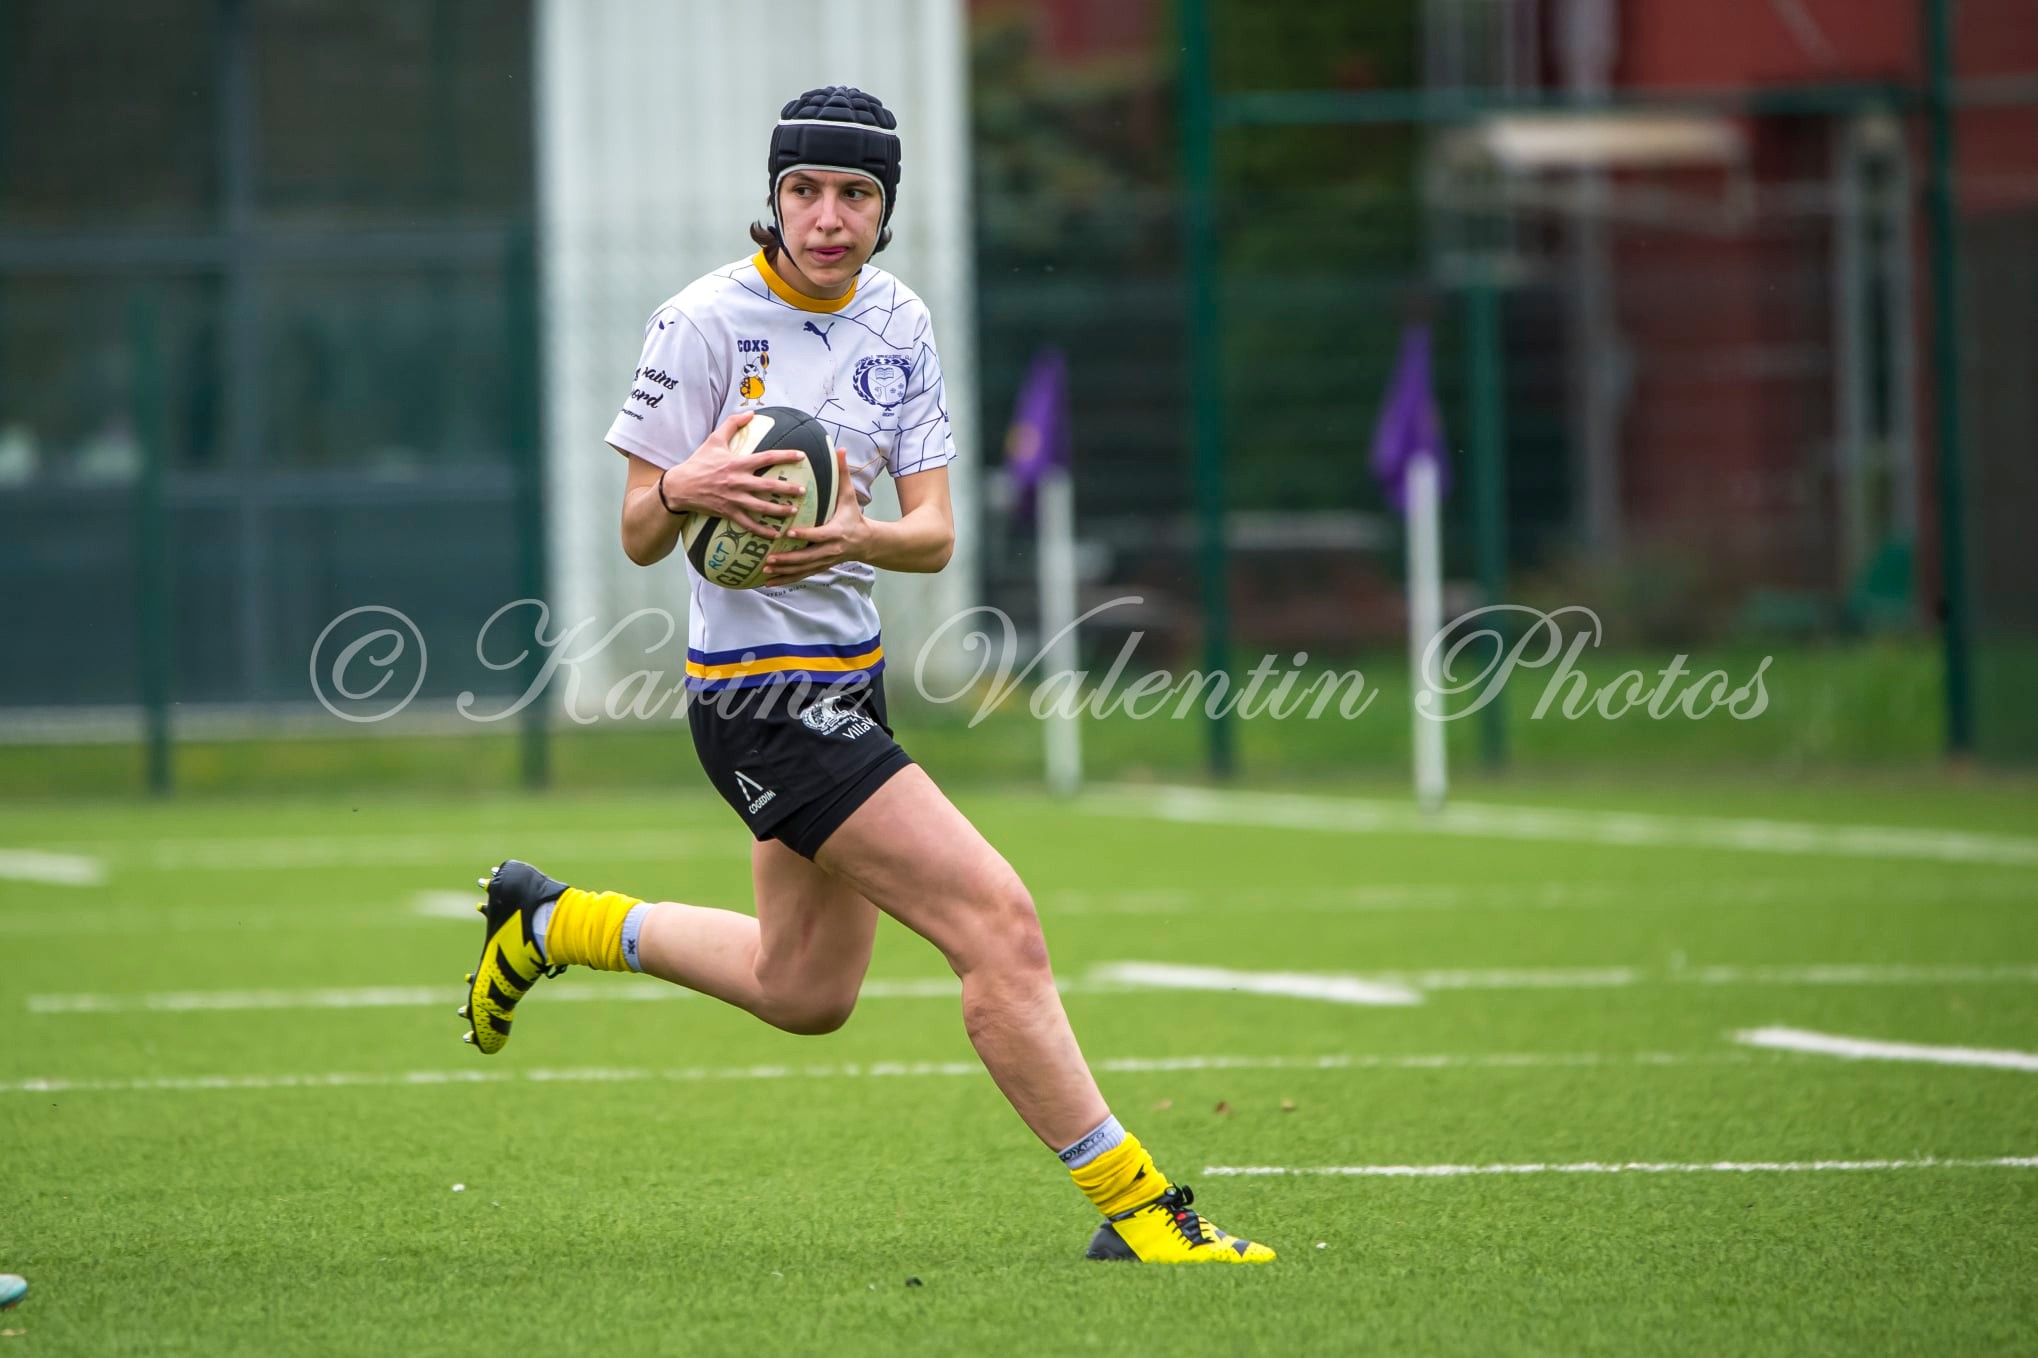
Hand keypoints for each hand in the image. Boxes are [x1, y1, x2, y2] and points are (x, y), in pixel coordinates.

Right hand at [662, 410, 806, 536]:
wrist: (680, 486)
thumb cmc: (699, 462)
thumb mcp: (714, 440)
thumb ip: (732, 424)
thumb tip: (751, 413)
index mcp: (738, 463)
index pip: (768, 457)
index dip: (787, 456)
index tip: (802, 456)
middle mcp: (738, 482)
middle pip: (769, 486)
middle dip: (788, 489)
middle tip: (803, 491)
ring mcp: (734, 499)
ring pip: (762, 507)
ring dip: (779, 511)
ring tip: (793, 511)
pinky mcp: (728, 513)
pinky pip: (748, 524)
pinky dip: (762, 531)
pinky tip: (775, 534)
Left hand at [762, 449, 869, 583]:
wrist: (866, 542)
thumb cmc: (854, 516)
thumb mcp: (850, 496)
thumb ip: (842, 474)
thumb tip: (840, 449)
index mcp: (836, 532)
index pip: (819, 535)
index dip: (806, 535)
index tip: (790, 533)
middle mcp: (830, 550)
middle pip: (807, 557)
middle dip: (788, 559)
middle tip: (769, 558)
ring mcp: (824, 560)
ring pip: (802, 569)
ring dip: (784, 571)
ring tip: (765, 570)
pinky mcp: (819, 566)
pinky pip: (800, 575)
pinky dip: (785, 579)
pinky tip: (769, 581)